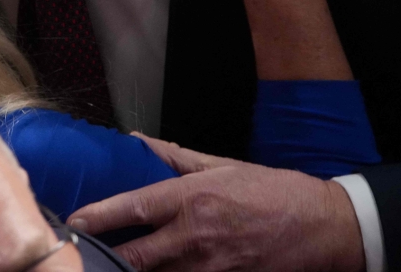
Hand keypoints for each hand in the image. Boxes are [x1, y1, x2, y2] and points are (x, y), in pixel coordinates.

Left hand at [68, 134, 364, 271]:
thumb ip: (173, 156)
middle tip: (83, 253)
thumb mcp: (223, 164)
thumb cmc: (274, 191)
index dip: (99, 217)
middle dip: (106, 258)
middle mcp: (196, 236)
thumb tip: (136, 141)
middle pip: (135, 257)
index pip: (133, 208)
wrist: (326, 228)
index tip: (73, 221)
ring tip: (111, 266)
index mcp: (193, 198)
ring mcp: (211, 269)